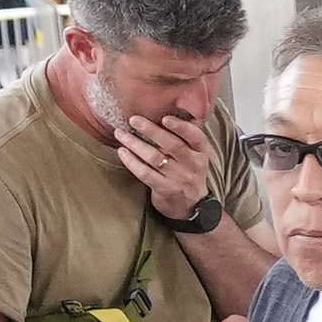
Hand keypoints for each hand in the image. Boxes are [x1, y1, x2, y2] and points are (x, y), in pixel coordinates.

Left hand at [112, 106, 222, 223]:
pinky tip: (122, 152)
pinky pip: (145, 173)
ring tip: (120, 134)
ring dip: (134, 143)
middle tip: (133, 120)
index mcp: (201, 153)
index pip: (196, 137)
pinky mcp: (166, 189)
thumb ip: (184, 139)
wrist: (192, 206)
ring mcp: (179, 178)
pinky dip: (131, 161)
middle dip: (150, 130)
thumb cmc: (188, 174)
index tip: (165, 118)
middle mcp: (193, 165)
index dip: (181, 127)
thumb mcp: (195, 157)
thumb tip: (160, 114)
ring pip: (154, 157)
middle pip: (171, 144)